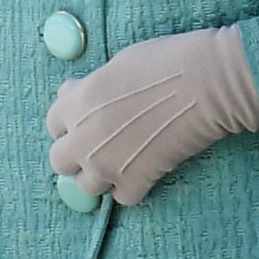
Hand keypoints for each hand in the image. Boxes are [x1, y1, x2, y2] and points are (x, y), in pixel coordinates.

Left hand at [47, 24, 258, 207]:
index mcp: (77, 102)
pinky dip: (131, 187)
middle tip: (98, 144)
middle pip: (59, 161)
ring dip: (99, 175)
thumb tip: (76, 95)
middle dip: (76, 154)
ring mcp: (108, 164)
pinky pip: (121, 197)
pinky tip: (145, 169)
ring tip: (121, 159)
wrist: (206, 83)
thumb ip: (90, 86)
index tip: (84, 120)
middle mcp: (85, 137)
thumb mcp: (117, 63)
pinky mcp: (137, 182)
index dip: (69, 122)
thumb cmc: (165, 61)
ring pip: (85, 186)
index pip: (52, 123)